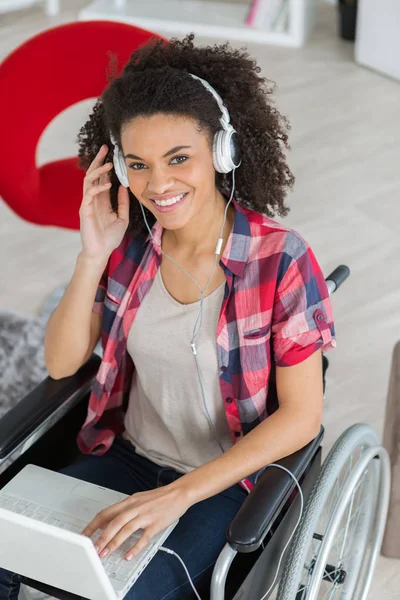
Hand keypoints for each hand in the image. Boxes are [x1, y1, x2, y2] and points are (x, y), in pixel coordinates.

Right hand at [79, 144, 129, 259]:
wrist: (101, 252)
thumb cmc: (110, 237)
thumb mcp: (122, 218)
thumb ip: (123, 203)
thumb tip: (124, 187)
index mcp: (102, 200)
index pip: (103, 179)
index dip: (106, 167)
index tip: (113, 155)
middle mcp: (94, 199)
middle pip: (93, 175)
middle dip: (98, 161)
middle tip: (105, 148)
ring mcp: (88, 204)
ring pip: (89, 181)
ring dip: (98, 171)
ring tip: (108, 164)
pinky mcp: (85, 210)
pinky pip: (89, 194)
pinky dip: (98, 187)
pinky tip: (108, 184)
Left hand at [80, 483, 189, 559]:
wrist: (178, 492)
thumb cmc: (159, 497)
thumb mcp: (139, 499)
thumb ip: (125, 510)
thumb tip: (110, 521)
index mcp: (129, 501)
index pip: (106, 513)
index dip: (93, 525)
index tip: (85, 535)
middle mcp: (135, 507)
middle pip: (114, 521)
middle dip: (101, 537)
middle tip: (93, 549)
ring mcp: (145, 515)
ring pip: (125, 529)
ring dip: (114, 542)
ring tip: (105, 553)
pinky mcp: (155, 523)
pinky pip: (143, 537)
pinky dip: (135, 547)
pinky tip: (128, 555)